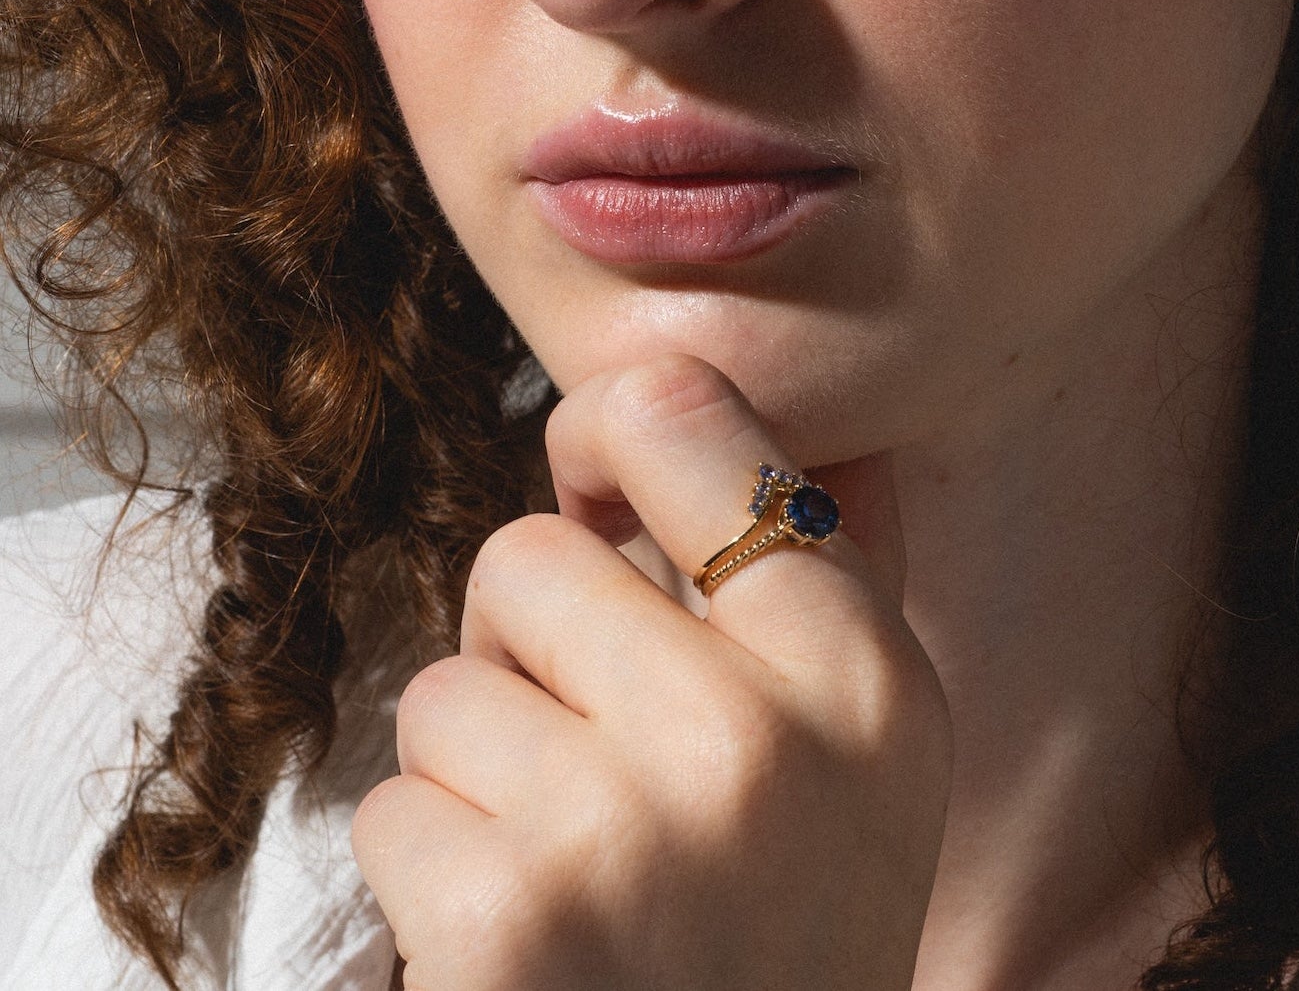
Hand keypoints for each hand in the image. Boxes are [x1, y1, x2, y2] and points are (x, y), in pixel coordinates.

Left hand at [353, 353, 953, 990]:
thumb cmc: (796, 917)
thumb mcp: (872, 740)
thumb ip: (818, 564)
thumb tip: (701, 393)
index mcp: (857, 669)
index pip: (676, 413)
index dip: (605, 434)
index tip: (596, 487)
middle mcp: (755, 736)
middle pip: (527, 556)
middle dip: (534, 645)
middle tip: (599, 747)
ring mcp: (623, 829)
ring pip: (446, 688)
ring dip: (483, 770)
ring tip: (577, 862)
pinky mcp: (506, 924)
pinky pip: (393, 804)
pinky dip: (433, 867)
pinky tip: (526, 936)